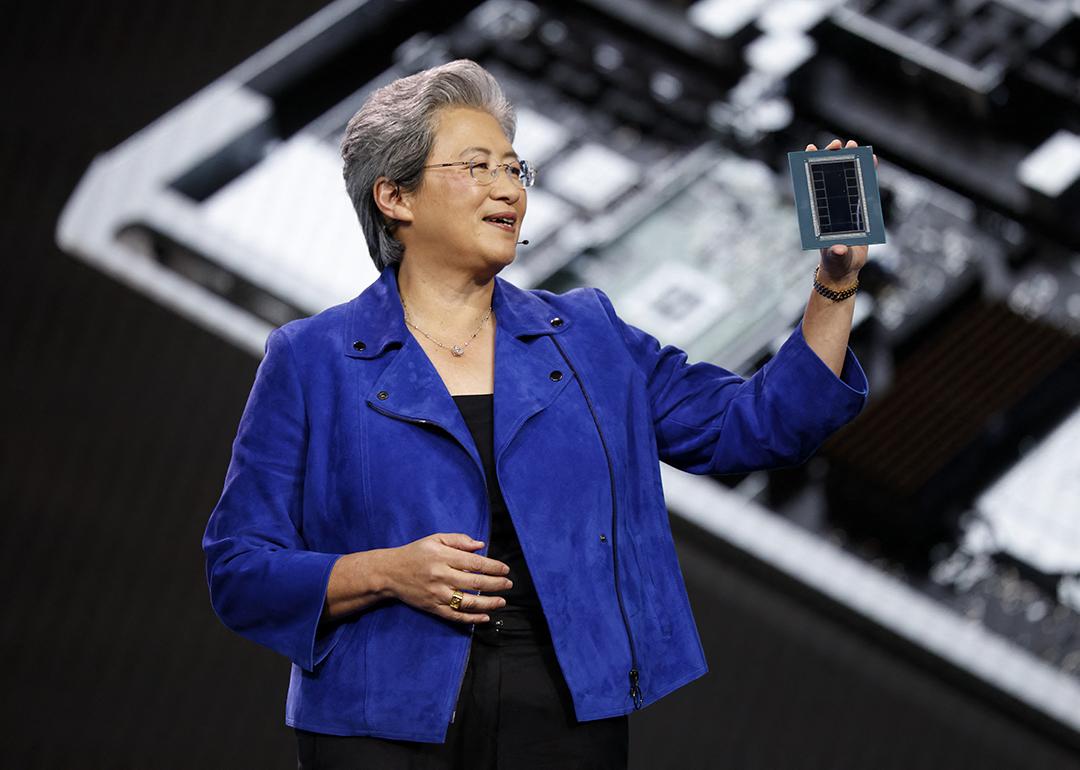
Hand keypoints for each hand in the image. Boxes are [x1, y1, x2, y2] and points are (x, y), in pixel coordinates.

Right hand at [383, 532, 512, 623]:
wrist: (390, 573)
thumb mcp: (435, 539)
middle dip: (496, 584)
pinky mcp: (433, 607)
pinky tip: (485, 617)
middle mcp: (441, 576)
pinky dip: (471, 618)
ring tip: (502, 601)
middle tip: (508, 584)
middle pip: (475, 583)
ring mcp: (437, 594)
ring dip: (488, 603)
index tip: (505, 569)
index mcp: (443, 557)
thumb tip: (481, 546)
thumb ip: (459, 540)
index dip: (493, 567)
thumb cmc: (415, 553)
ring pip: (468, 602)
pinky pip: (455, 616)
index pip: (475, 563)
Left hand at [806, 138, 876, 283]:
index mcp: (820, 212)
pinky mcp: (858, 209)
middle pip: (829, 177)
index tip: (810, 150)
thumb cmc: (837, 262)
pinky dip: (867, 174)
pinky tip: (871, 160)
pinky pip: (862, 188)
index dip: (811, 168)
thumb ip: (837, 252)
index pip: (813, 186)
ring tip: (852, 144)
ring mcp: (845, 206)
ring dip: (849, 162)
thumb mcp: (837, 257)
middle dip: (832, 159)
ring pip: (846, 179)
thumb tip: (839, 247)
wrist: (845, 269)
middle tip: (837, 144)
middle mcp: (830, 206)